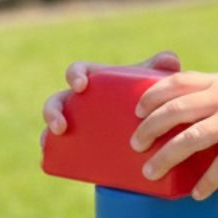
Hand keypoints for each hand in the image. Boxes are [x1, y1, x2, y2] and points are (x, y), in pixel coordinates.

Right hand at [39, 51, 181, 147]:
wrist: (148, 129)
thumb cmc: (145, 98)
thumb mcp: (151, 84)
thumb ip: (161, 70)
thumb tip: (171, 61)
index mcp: (94, 80)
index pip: (78, 71)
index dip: (75, 75)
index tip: (82, 86)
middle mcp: (79, 100)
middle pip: (58, 100)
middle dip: (53, 109)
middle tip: (63, 124)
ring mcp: (75, 122)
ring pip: (51, 123)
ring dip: (47, 130)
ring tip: (58, 139)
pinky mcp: (76, 145)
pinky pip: (56, 146)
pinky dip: (48, 149)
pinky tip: (46, 156)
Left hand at [130, 70, 217, 199]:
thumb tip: (195, 109)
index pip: (177, 82)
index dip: (152, 95)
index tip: (137, 110)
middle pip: (174, 111)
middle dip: (148, 129)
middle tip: (135, 144)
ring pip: (189, 138)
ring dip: (165, 157)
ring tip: (149, 172)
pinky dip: (206, 181)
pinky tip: (196, 194)